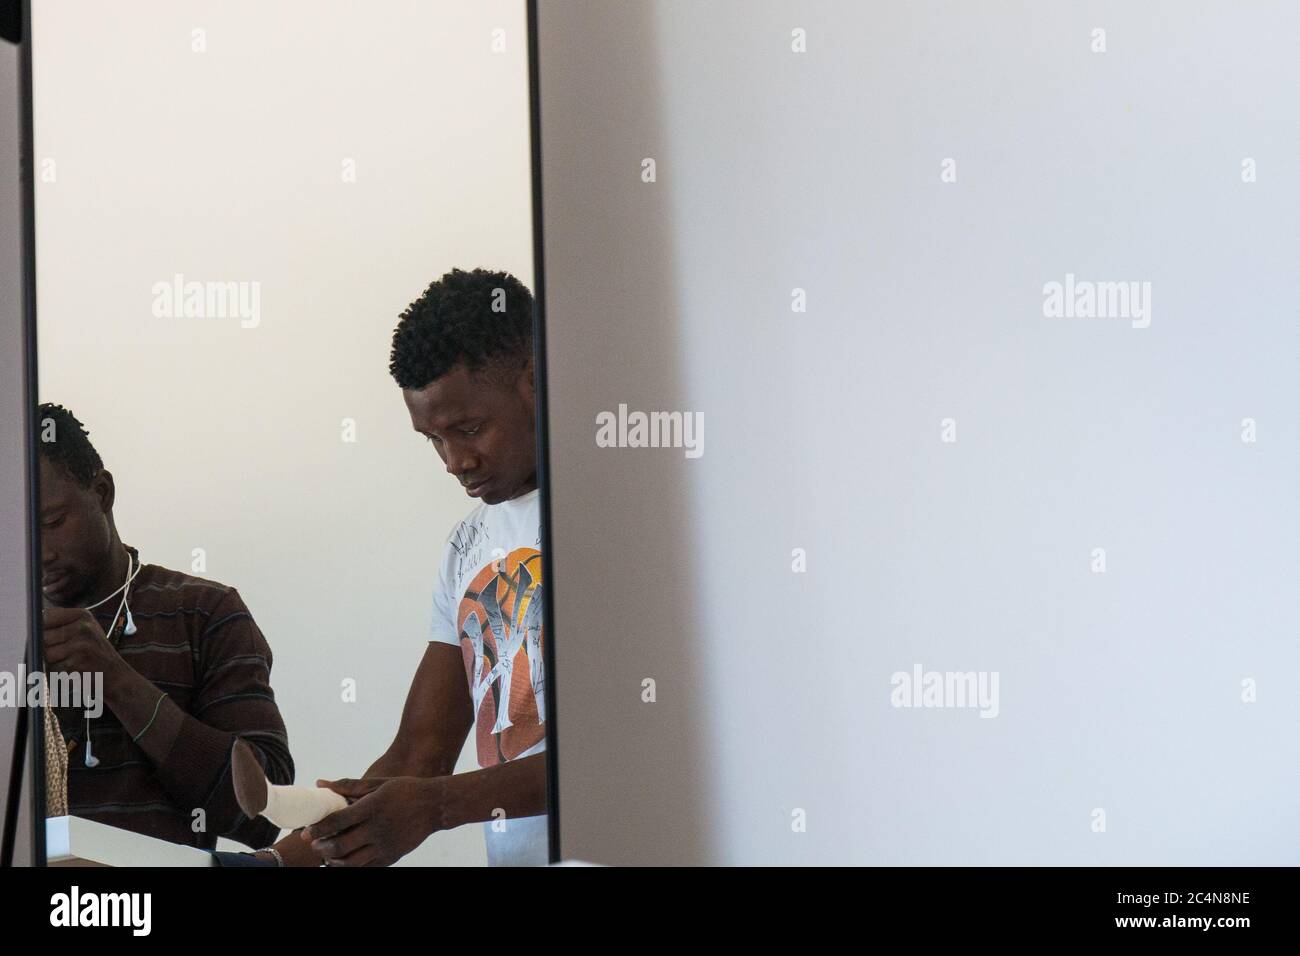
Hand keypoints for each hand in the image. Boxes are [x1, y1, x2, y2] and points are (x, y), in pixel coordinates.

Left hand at [42, 607, 124, 680]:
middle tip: (65, 655)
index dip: (42, 629)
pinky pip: (53, 668)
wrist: (117, 676)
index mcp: (83, 615)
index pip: (46, 616)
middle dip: (47, 649)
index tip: (50, 638)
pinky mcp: (77, 662)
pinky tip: (74, 672)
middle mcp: (82, 627)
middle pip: (43, 637)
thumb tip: (31, 631)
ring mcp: (80, 644)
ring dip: (52, 663)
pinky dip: (58, 673)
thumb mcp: (85, 631)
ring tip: (70, 663)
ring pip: (46, 654)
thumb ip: (60, 627)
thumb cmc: (95, 654)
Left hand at [302, 776, 440, 866]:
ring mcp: (385, 845)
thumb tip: (320, 783)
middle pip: (340, 846)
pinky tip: (344, 860)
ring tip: (328, 855)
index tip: (305, 832)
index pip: (338, 821)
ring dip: (334, 861)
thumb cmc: (404, 790)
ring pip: (351, 862)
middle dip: (322, 847)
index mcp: (372, 807)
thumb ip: (348, 785)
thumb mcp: (378, 783)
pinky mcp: (392, 856)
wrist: (435, 806)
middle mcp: (378, 828)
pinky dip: (351, 867)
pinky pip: (366, 867)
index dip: (317, 829)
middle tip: (314, 844)